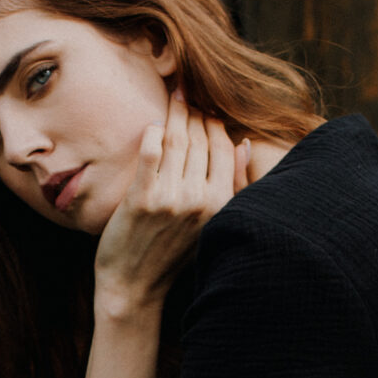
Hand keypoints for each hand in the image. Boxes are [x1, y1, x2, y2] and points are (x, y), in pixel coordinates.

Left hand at [92, 90, 249, 322]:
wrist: (134, 287)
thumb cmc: (172, 255)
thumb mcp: (212, 223)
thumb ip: (231, 185)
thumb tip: (244, 144)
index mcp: (221, 204)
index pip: (222, 147)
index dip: (214, 121)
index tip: (205, 106)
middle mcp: (199, 200)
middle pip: (200, 140)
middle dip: (195, 111)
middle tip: (187, 91)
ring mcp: (170, 199)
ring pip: (177, 140)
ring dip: (176, 113)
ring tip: (174, 96)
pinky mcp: (141, 199)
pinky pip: (150, 151)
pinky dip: (153, 133)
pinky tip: (153, 125)